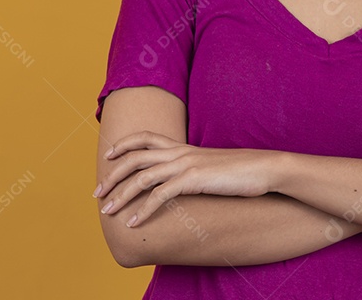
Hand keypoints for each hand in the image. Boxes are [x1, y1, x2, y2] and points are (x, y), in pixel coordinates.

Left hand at [95, 131, 275, 226]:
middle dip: (112, 176)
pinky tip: (134, 223)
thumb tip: (182, 181)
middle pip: (135, 158)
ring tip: (107, 211)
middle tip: (96, 193)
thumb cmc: (240, 171)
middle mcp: (180, 152)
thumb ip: (193, 170)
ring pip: (142, 177)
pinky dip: (143, 210)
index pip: (145, 138)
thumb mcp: (210, 167)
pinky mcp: (194, 179)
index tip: (108, 156)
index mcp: (183, 147)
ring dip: (121, 195)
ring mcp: (186, 164)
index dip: (124, 145)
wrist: (264, 168)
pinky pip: (160, 195)